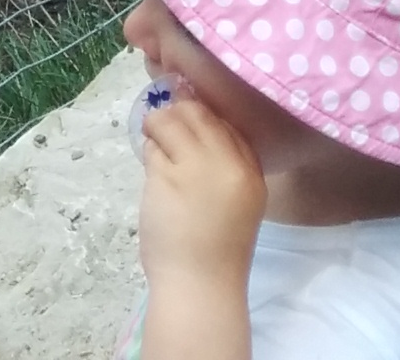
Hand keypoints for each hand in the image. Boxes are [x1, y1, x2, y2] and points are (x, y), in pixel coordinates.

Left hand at [138, 95, 266, 294]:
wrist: (200, 285)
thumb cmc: (214, 250)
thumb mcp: (235, 203)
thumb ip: (222, 168)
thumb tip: (190, 131)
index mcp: (251, 173)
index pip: (228, 125)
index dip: (204, 121)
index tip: (188, 129)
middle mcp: (228, 163)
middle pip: (199, 114)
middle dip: (177, 115)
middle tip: (164, 129)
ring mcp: (197, 166)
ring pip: (170, 121)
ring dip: (157, 129)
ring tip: (155, 147)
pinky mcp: (167, 175)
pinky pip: (153, 146)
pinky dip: (148, 151)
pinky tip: (152, 171)